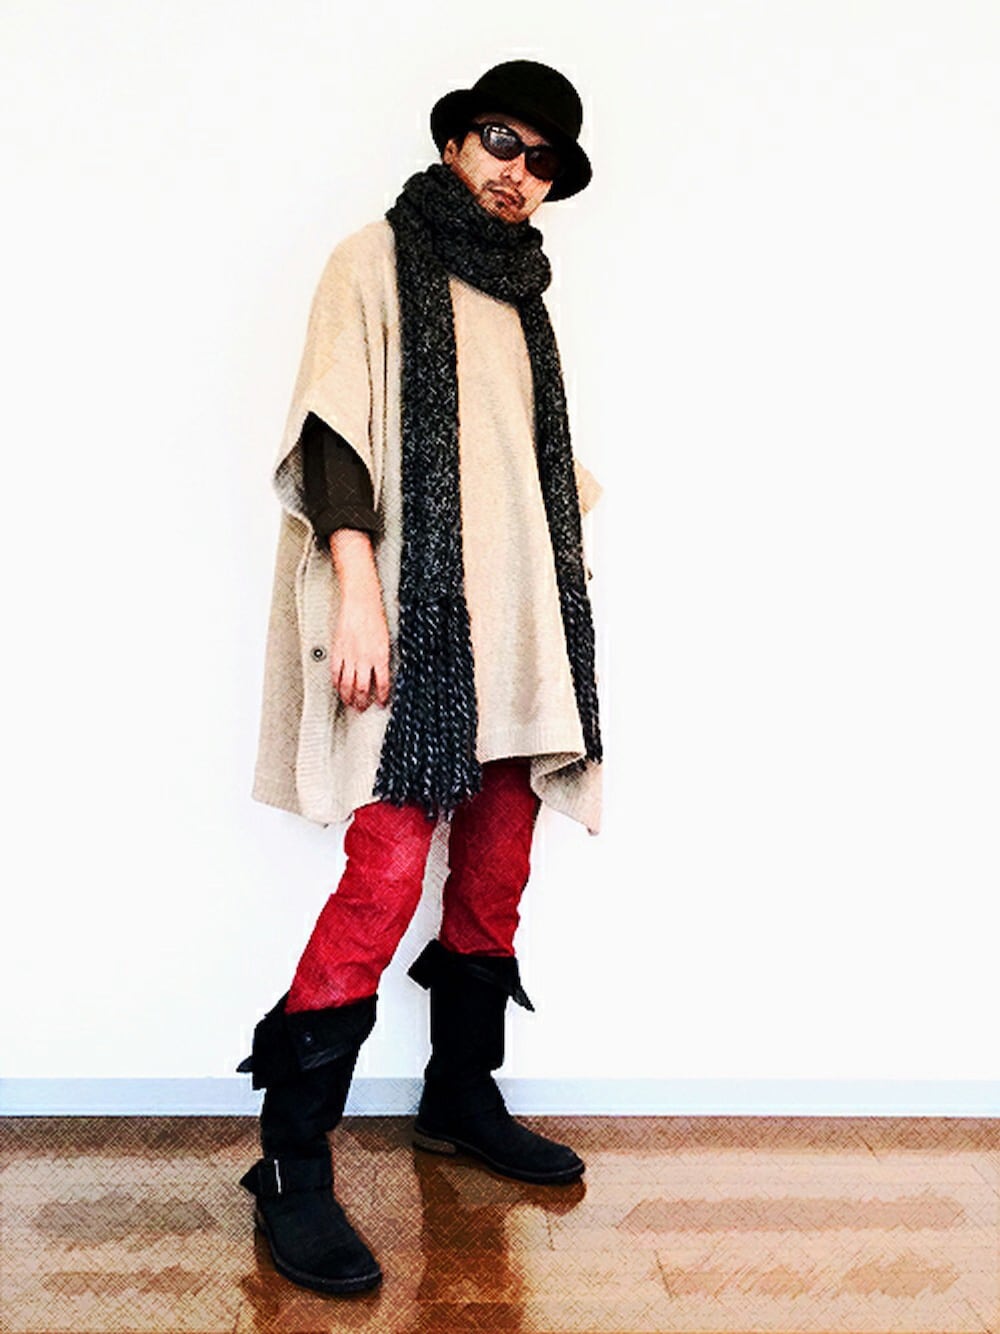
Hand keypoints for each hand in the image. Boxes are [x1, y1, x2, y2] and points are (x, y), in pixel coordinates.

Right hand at [330, 591, 390, 710]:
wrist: (361, 602)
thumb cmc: (375, 616)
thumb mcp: (386, 640)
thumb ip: (383, 658)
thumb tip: (383, 673)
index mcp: (380, 656)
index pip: (383, 684)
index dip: (382, 697)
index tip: (381, 703)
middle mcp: (365, 659)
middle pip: (363, 689)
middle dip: (363, 702)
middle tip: (363, 707)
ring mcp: (350, 656)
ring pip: (348, 685)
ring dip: (349, 697)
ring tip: (350, 703)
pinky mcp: (338, 651)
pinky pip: (336, 673)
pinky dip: (336, 684)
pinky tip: (338, 688)